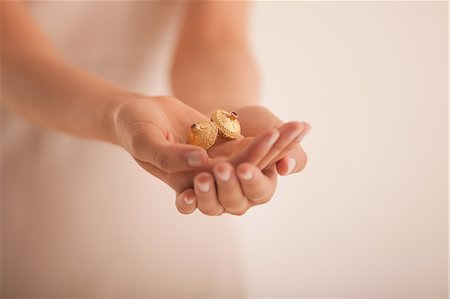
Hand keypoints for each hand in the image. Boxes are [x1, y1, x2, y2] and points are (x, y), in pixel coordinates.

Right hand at [112, 96, 307, 197]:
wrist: (138, 111)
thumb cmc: (134, 128)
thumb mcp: (146, 141)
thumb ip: (170, 156)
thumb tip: (203, 162)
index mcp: (187, 185)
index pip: (221, 187)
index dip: (242, 175)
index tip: (260, 155)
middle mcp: (207, 178)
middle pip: (245, 174)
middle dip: (269, 154)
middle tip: (289, 133)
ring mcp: (218, 161)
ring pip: (255, 159)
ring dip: (279, 144)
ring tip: (301, 127)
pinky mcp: (225, 145)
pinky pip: (253, 143)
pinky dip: (274, 135)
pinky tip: (295, 125)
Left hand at [175, 105, 309, 215]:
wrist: (222, 116)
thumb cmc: (254, 123)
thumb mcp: (273, 128)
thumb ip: (288, 147)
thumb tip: (287, 166)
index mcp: (261, 184)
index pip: (261, 191)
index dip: (253, 181)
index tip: (244, 168)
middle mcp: (239, 195)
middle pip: (236, 202)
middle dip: (229, 185)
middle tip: (222, 169)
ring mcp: (214, 194)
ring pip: (212, 207)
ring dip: (207, 194)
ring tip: (202, 179)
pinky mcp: (190, 189)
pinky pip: (187, 206)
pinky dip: (186, 203)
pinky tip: (185, 195)